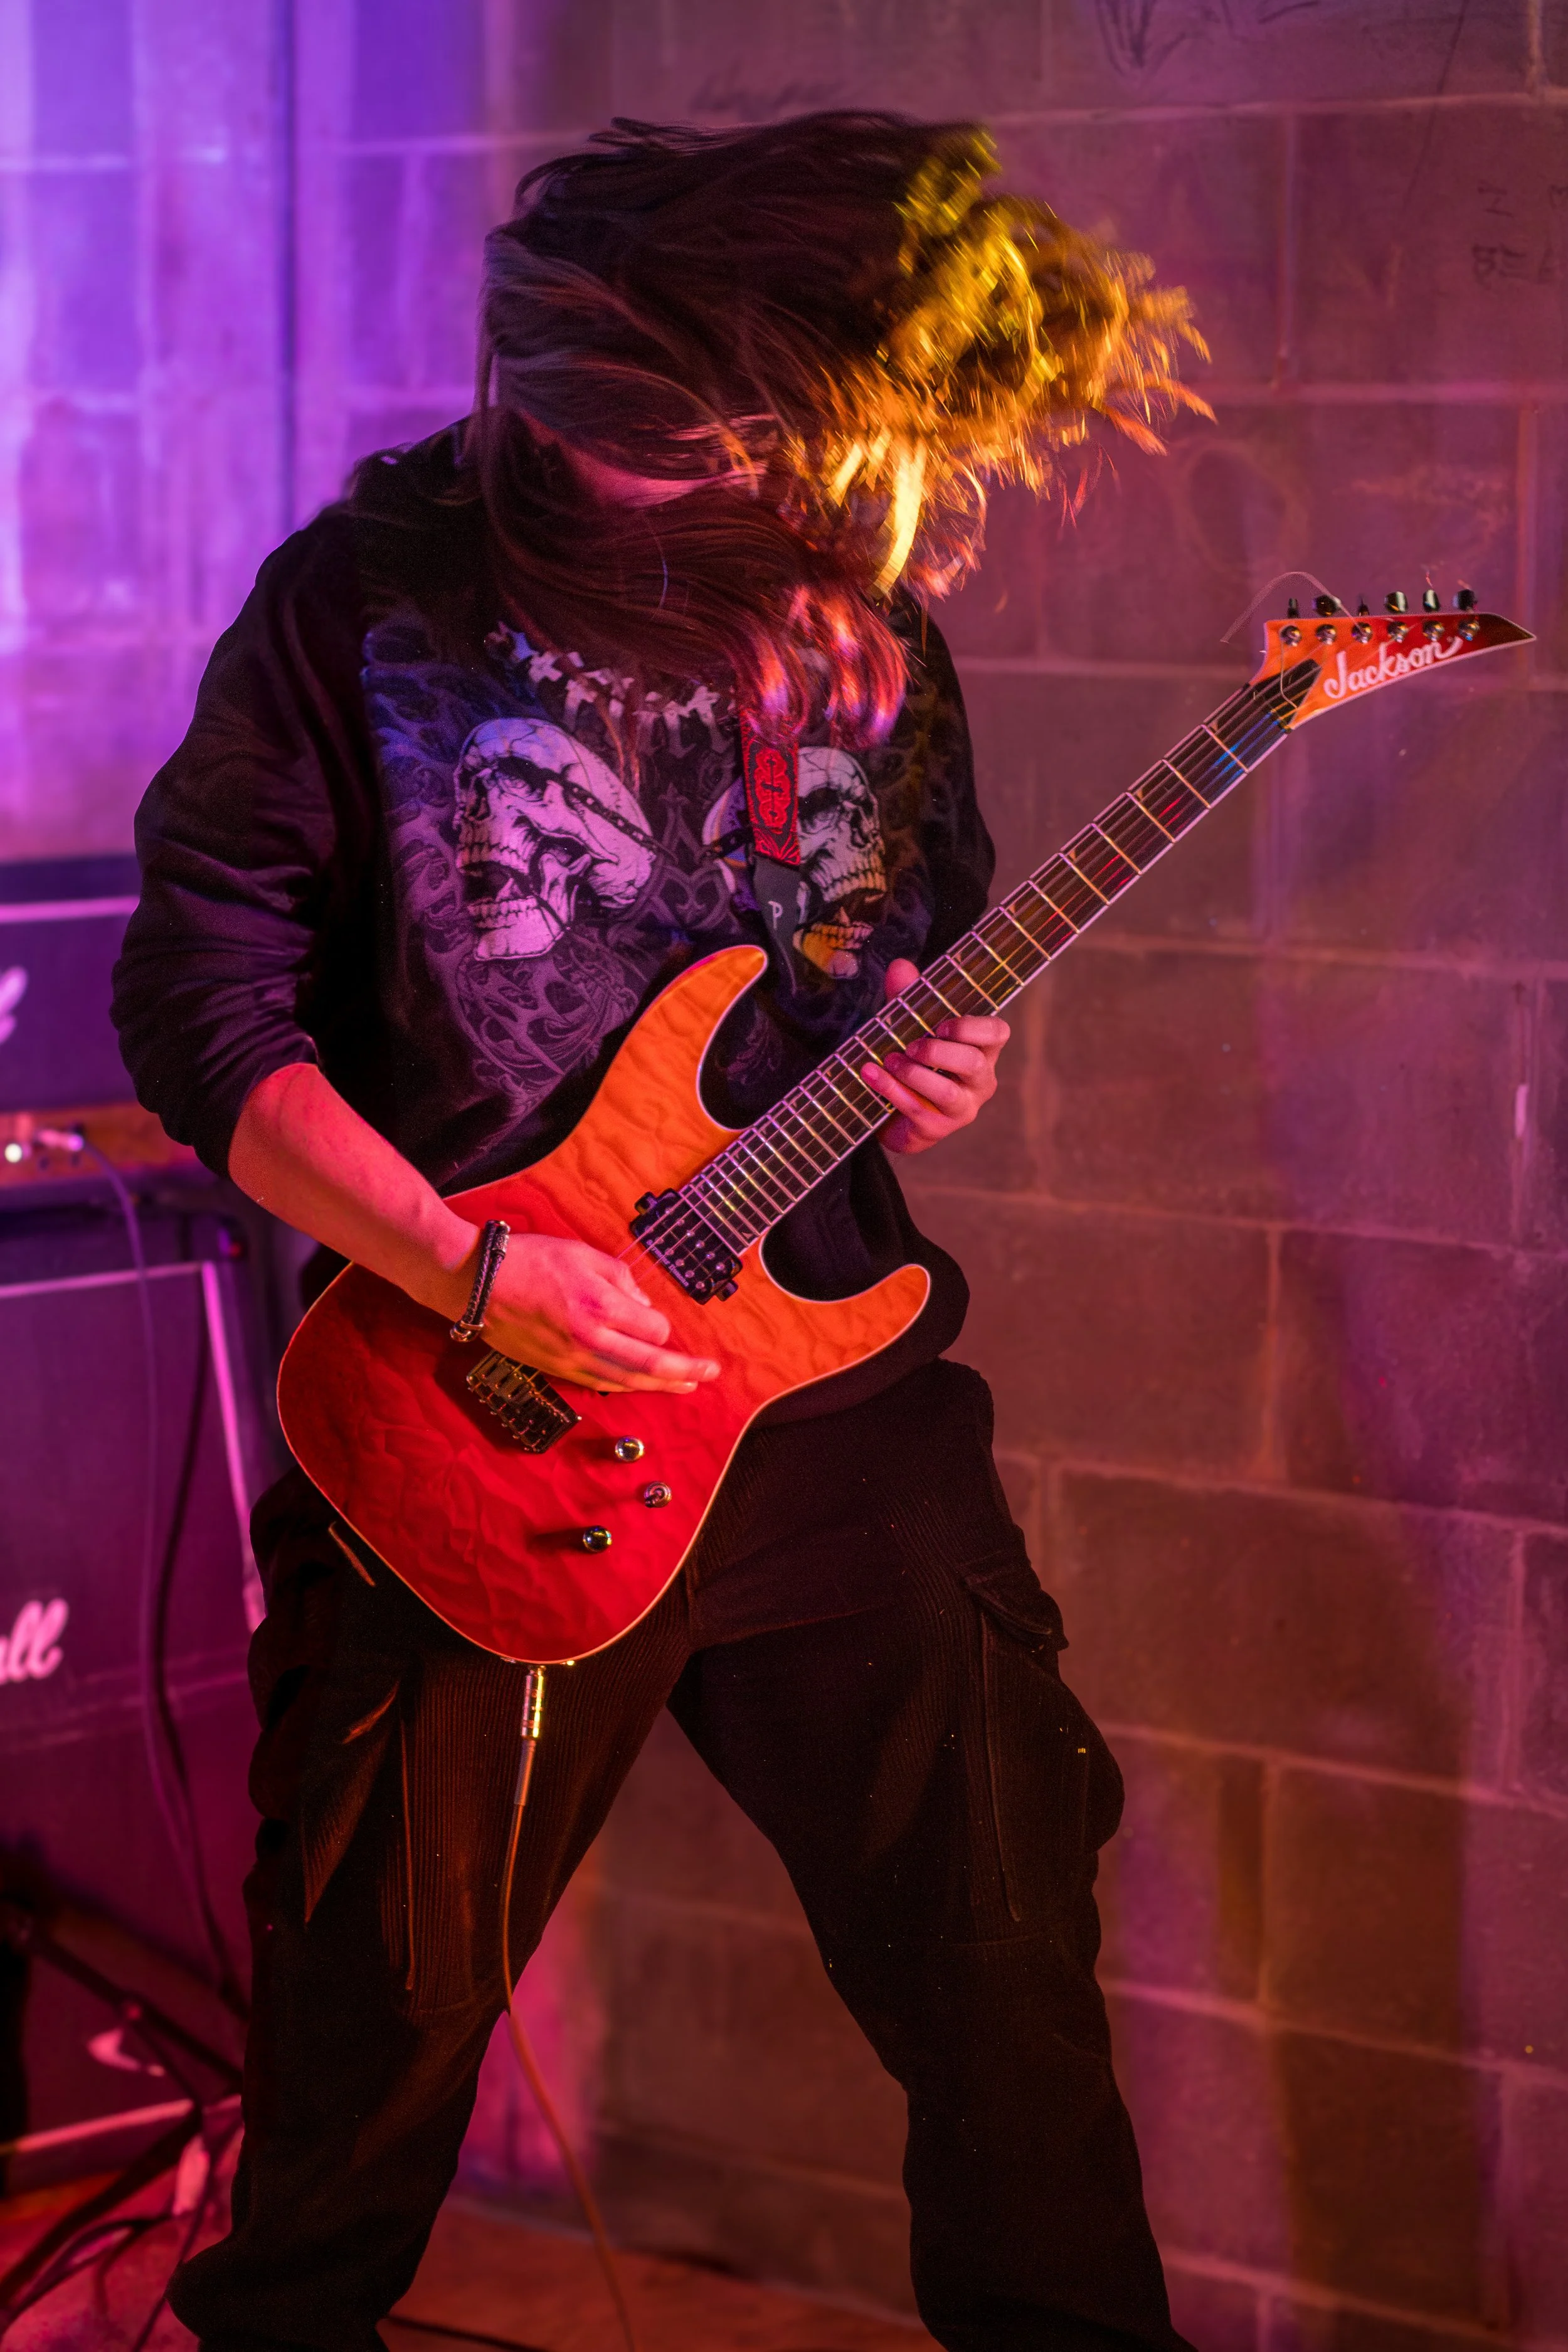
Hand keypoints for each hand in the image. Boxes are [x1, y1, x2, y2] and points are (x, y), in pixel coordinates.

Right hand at [455, 1230, 718, 1393]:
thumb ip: (620, 1278)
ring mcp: (571, 1359)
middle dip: (684, 1372)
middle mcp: (589, 1339)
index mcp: (598, 1306)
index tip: (656, 1317)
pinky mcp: (555, 1368)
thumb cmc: (529, 1260)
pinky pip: (599, 1383)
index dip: (662, 1325)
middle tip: (710, 1374)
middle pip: (648, 1366)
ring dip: (659, 1386)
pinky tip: (638, 1384)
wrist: (476, 1282)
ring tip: (685, 1386)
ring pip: (625, 1381)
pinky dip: (624, 1385)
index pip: (652, 1329)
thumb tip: (642, 1304)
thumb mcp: (583, 1254)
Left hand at [860, 957, 1010, 1155]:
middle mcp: (980, 1080)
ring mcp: (962, 1108)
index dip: (974, 1027)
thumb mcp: (908, 1025)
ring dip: (916, 1074)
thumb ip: (907, 997)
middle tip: (911, 1045)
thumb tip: (900, 966)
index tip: (942, 1024)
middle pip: (974, 1063)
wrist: (892, 1113)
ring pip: (949, 1093)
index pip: (997, 1033)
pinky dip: (892, 1090)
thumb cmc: (912, 1060)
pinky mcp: (937, 1129)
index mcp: (981, 1049)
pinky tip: (871, 1074)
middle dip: (940, 1051)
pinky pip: (918, 1110)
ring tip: (890, 1059)